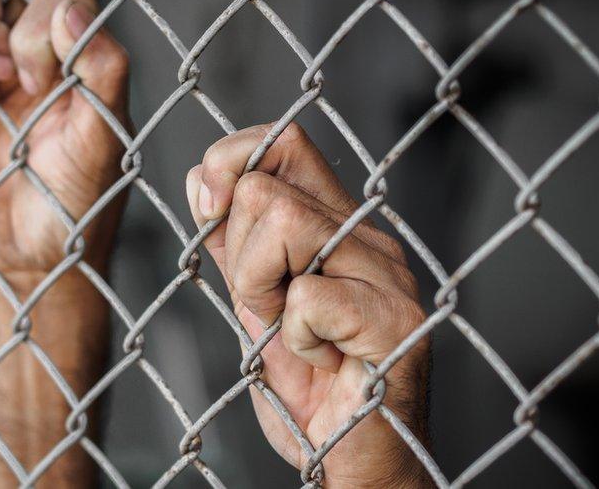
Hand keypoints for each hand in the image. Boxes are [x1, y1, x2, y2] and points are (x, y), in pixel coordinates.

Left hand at [186, 123, 429, 486]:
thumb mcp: (257, 303)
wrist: (357, 455)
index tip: (210, 211)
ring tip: (296, 332)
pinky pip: (307, 297)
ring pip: (281, 224)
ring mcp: (386, 275)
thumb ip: (233, 243)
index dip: (232, 160)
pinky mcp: (394, 319)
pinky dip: (295, 340)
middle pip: (264, 185)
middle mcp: (367, 236)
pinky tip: (323, 360)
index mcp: (337, 224)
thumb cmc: (313, 385)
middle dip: (239, 257)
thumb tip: (204, 178)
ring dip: (262, 293)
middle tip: (271, 308)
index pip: (284, 142)